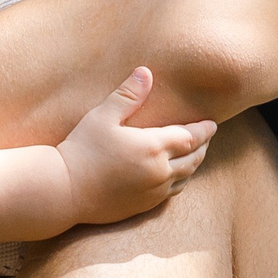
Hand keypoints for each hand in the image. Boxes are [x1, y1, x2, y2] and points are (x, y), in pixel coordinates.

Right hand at [56, 67, 217, 224]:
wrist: (65, 191)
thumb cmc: (82, 149)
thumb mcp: (103, 116)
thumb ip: (127, 95)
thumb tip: (146, 71)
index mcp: (153, 147)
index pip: (190, 137)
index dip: (204, 130)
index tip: (212, 124)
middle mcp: (160, 171)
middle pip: (194, 158)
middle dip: (203, 146)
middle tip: (207, 136)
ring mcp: (154, 192)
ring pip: (186, 177)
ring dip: (194, 164)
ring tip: (196, 154)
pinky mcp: (145, 206)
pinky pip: (172, 192)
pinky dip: (181, 180)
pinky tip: (177, 175)